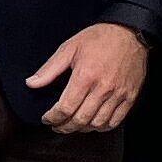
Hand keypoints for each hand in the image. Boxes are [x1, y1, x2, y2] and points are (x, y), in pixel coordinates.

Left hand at [31, 22, 150, 134]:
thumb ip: (50, 69)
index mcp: (85, 76)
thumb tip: (32, 83)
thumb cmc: (99, 38)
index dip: (52, 117)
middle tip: (57, 125)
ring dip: (82, 129)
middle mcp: (103, 88)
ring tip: (73, 125)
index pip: (65, 108)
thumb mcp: (69, 48)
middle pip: (80, 119)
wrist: (130, 32)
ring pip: (98, 123)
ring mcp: (118, 94)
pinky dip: (103, 127)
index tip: (47, 118)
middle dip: (64, 127)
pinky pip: (116, 121)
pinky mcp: (130, 96)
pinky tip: (93, 123)